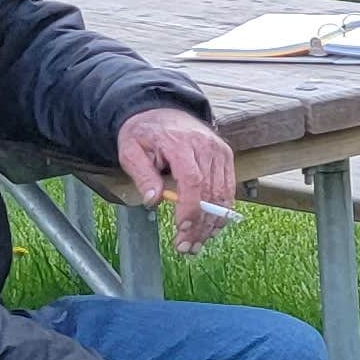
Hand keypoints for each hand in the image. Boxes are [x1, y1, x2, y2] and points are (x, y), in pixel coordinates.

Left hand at [113, 105, 237, 254]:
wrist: (162, 112)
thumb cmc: (144, 134)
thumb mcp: (131, 150)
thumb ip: (142, 174)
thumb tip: (154, 199)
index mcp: (180, 143)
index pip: (193, 180)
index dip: (190, 208)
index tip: (182, 229)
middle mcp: (206, 146)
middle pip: (210, 191)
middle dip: (199, 224)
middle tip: (186, 247)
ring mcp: (219, 151)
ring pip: (223, 194)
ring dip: (212, 224)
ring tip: (197, 244)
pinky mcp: (226, 156)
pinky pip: (229, 189)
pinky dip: (222, 212)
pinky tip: (210, 229)